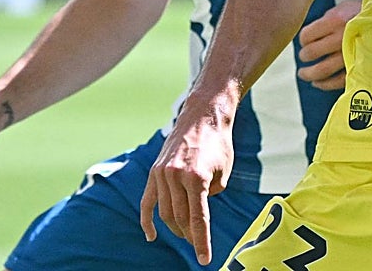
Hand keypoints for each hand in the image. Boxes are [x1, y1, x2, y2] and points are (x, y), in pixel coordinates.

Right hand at [140, 108, 233, 265]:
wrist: (203, 116)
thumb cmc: (219, 144)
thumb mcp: (224, 172)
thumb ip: (210, 195)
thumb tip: (197, 210)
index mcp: (197, 178)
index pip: (198, 220)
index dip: (202, 242)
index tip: (205, 259)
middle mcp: (176, 176)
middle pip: (180, 219)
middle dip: (190, 236)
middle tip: (198, 245)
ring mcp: (162, 174)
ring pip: (165, 213)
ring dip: (175, 228)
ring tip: (185, 236)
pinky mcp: (154, 172)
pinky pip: (147, 202)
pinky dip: (147, 221)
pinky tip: (151, 236)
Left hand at [296, 0, 360, 89]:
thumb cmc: (365, 14)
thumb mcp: (345, 7)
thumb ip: (327, 18)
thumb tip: (310, 34)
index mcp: (336, 20)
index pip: (307, 35)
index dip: (302, 40)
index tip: (304, 42)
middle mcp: (342, 38)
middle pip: (312, 53)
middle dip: (304, 56)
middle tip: (303, 57)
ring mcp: (350, 54)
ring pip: (322, 70)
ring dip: (309, 74)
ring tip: (304, 74)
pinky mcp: (358, 68)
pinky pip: (337, 81)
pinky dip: (324, 84)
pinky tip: (318, 82)